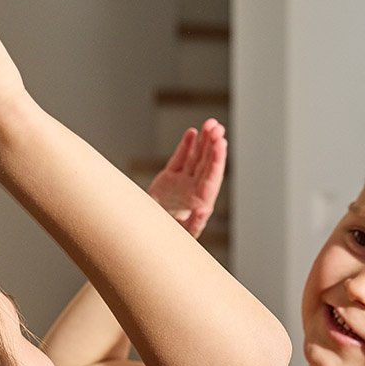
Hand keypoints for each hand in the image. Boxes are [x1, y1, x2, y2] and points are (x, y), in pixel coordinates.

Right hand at [146, 119, 226, 238]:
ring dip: (203, 142)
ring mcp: (182, 184)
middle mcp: (194, 191)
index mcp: (200, 202)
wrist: (144, 237)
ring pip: (196, 159)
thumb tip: (204, 209)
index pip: (211, 177)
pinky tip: (192, 133)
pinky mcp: (169, 180)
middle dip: (212, 145)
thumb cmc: (165, 241)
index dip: (216, 160)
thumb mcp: (180, 235)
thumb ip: (193, 223)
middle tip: (216, 127)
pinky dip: (186, 147)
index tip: (220, 143)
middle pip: (207, 164)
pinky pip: (180, 160)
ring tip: (209, 124)